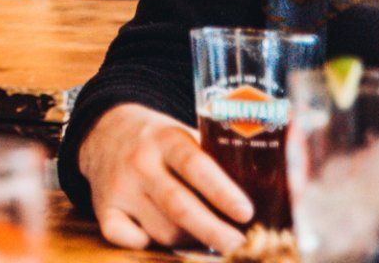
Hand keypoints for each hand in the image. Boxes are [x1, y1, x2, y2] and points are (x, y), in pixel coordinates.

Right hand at [77, 103, 253, 252]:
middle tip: (238, 245)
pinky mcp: (104, 207)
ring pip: (161, 229)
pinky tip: (158, 237)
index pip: (195, 165)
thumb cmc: (162, 143)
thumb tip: (274, 190)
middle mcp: (140, 162)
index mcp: (166, 139)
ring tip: (208, 237)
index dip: (222, 192)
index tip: (246, 213)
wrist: (106, 132)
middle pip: (179, 204)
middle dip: (213, 231)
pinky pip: (125, 237)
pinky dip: (145, 243)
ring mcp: (119, 186)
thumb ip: (216, 160)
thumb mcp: (186, 136)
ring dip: (189, 240)